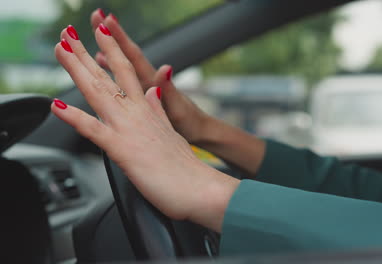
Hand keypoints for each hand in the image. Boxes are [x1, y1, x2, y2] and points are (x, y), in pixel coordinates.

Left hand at [52, 24, 238, 231]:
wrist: (198, 186)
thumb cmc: (184, 167)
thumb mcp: (171, 131)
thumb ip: (158, 111)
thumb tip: (153, 92)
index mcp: (148, 110)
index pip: (127, 73)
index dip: (113, 52)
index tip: (101, 34)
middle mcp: (137, 114)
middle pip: (108, 77)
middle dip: (86, 53)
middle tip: (68, 33)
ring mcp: (129, 129)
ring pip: (99, 93)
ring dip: (77, 69)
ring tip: (60, 49)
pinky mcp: (123, 149)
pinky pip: (94, 130)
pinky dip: (75, 117)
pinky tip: (58, 105)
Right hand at [90, 9, 209, 143]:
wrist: (196, 132)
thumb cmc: (188, 122)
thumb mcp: (177, 107)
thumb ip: (168, 88)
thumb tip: (166, 68)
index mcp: (153, 83)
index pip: (133, 56)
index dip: (119, 38)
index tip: (106, 19)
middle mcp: (146, 82)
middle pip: (123, 55)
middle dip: (109, 36)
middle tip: (95, 16)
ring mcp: (143, 90)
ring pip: (119, 68)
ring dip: (106, 54)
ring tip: (88, 42)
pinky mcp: (142, 100)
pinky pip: (121, 84)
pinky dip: (109, 74)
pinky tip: (100, 70)